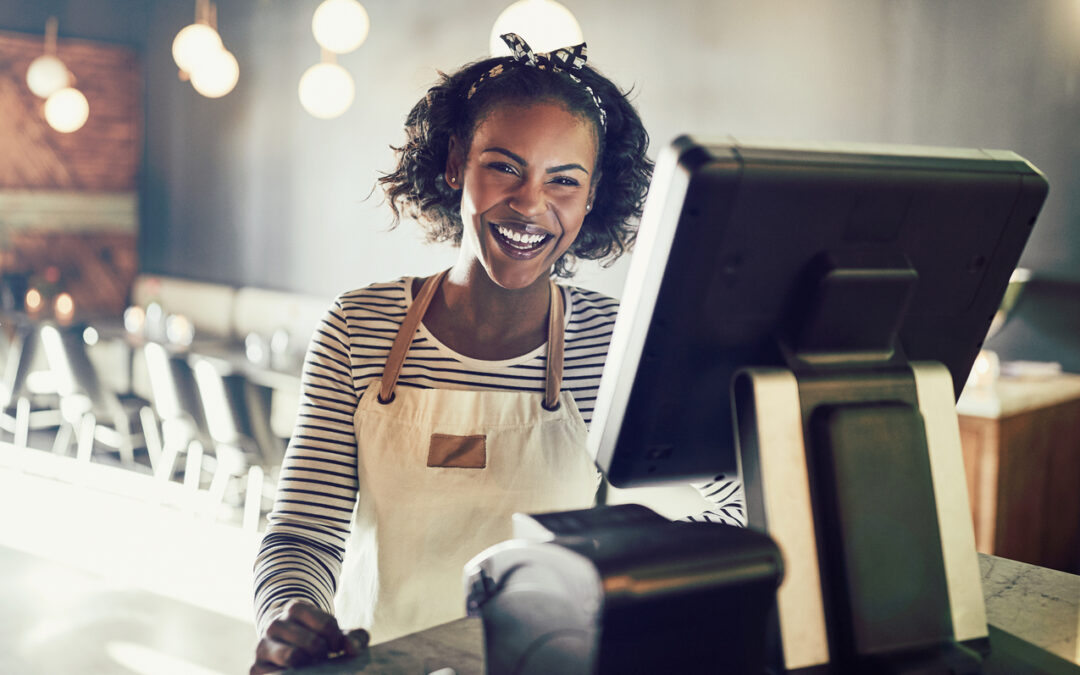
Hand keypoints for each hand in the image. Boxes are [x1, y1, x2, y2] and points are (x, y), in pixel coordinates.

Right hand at [251, 600, 368, 673]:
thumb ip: (355, 637)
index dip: (337, 640)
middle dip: (323, 655)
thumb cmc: (317, 639)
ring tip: (311, 667)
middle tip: (322, 659)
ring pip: (292, 658)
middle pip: (312, 643)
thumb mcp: (336, 633)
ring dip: (309, 667)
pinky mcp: (255, 668)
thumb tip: (351, 648)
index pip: (327, 624)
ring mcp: (262, 646)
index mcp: (296, 608)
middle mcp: (275, 624)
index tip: (334, 647)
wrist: (284, 645)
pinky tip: (298, 673)